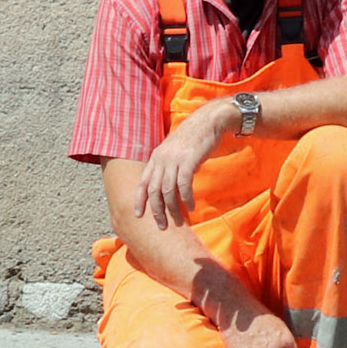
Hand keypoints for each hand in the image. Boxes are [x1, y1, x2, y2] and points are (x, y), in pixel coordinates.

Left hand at [134, 100, 234, 230]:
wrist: (208, 121)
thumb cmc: (194, 138)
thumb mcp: (174, 151)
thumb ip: (168, 166)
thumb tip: (169, 186)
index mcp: (156, 157)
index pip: (143, 182)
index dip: (139, 200)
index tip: (138, 215)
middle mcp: (161, 159)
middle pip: (154, 191)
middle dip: (156, 211)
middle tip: (162, 226)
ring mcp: (174, 160)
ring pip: (168, 191)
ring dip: (172, 209)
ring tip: (178, 221)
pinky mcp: (188, 161)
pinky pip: (184, 185)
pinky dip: (186, 198)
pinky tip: (190, 207)